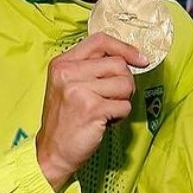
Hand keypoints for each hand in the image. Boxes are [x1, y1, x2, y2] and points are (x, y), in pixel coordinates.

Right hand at [36, 33, 146, 191]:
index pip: (100, 40)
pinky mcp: (92, 109)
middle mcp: (68, 73)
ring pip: (125, 84)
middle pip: (118, 64)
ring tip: (106, 110)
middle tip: (114, 97)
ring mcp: (79, 90)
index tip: (140, 59)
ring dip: (123, 100)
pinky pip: (124, 105)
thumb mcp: (68, 85)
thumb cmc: (65, 119)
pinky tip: (104, 121)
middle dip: (125, 82)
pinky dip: (120, 116)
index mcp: (62, 63)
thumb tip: (129, 58)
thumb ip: (90, 68)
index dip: (125, 48)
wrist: (52, 151)